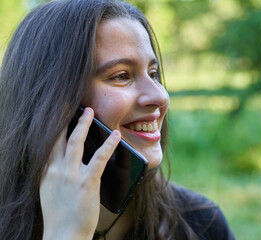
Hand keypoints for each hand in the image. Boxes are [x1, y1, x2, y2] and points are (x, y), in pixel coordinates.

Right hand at [40, 108, 120, 239]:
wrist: (64, 235)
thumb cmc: (60, 214)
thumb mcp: (49, 190)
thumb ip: (54, 173)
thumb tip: (64, 159)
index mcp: (46, 172)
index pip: (48, 142)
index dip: (53, 126)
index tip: (58, 113)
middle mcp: (55, 170)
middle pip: (59, 137)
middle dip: (64, 117)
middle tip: (71, 102)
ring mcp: (70, 175)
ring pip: (76, 141)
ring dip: (83, 123)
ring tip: (90, 111)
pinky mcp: (87, 182)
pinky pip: (99, 158)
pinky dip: (109, 144)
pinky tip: (116, 136)